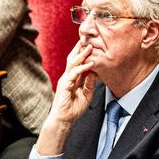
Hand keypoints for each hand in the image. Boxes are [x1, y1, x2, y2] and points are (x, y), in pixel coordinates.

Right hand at [36, 39, 96, 154]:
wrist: (64, 120)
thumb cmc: (73, 109)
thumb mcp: (86, 95)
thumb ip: (89, 83)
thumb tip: (95, 72)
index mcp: (72, 78)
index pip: (77, 61)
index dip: (83, 52)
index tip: (91, 43)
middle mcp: (68, 76)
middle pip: (73, 58)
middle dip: (80, 48)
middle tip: (89, 38)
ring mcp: (65, 80)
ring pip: (72, 63)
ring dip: (82, 54)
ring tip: (90, 47)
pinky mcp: (65, 85)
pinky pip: (74, 73)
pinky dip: (82, 68)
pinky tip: (90, 64)